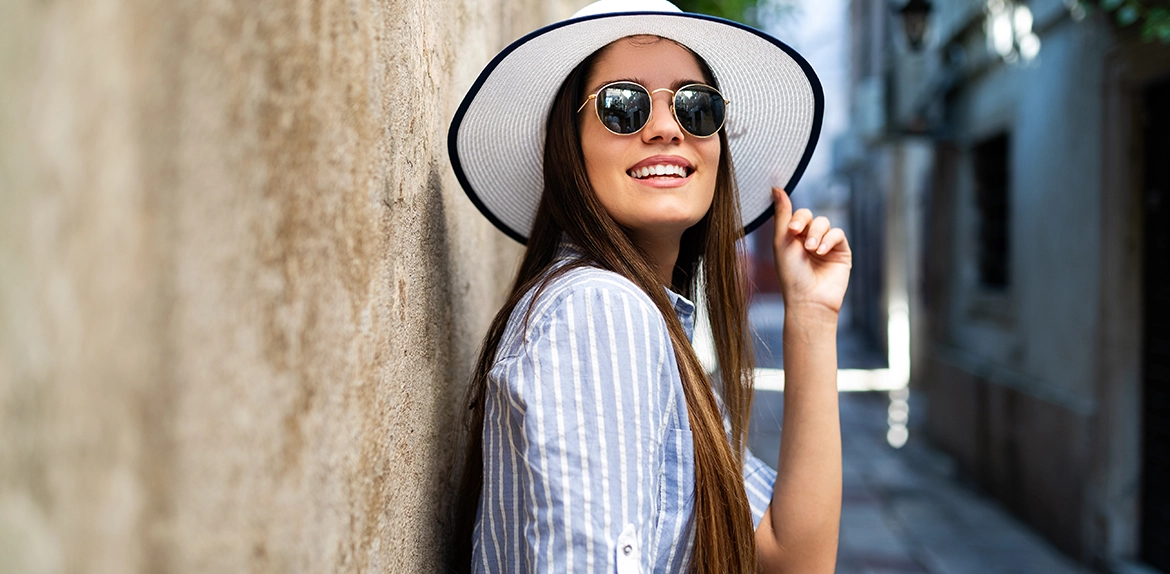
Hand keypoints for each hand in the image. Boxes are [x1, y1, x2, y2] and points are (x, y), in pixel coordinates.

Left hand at [771, 187, 851, 315]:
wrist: (809, 299)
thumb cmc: (791, 274)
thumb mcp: (781, 241)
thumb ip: (781, 214)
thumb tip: (775, 186)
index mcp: (792, 238)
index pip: (796, 215)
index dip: (795, 217)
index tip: (791, 229)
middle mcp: (809, 240)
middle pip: (811, 216)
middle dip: (805, 223)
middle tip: (797, 235)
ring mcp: (826, 245)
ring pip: (825, 223)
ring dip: (817, 233)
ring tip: (812, 249)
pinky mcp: (841, 252)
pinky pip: (838, 234)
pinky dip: (829, 240)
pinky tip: (821, 252)